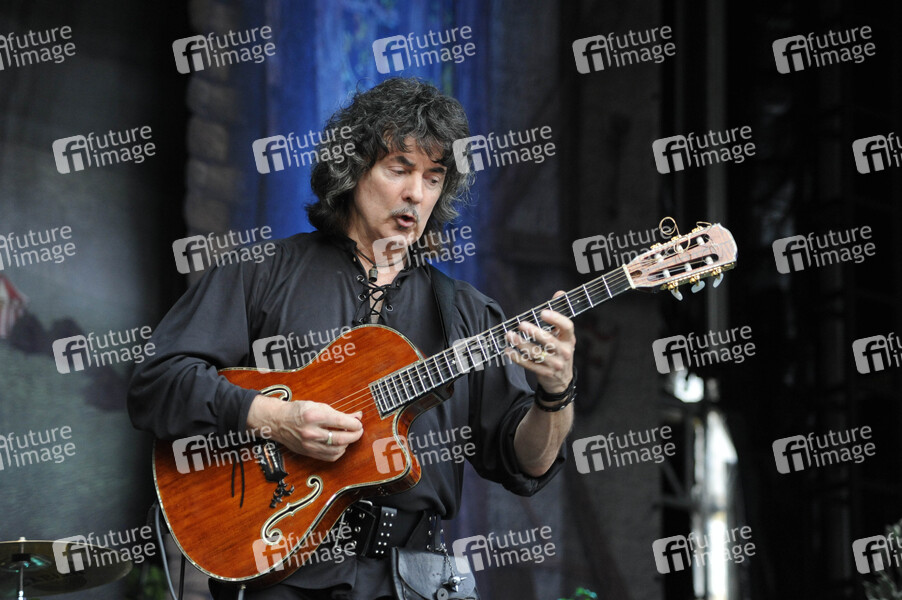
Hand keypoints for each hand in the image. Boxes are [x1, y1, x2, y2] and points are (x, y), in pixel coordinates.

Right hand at [247, 395, 362, 461]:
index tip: (358, 423)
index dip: (354, 424)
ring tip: (348, 437)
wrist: (278, 421)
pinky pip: (329, 457)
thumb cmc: (298, 411)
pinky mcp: (308, 452)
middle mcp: (311, 431)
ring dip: (347, 444)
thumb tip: (357, 416)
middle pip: (340, 438)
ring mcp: (309, 444)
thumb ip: (338, 412)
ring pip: (336, 450)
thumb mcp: (318, 406)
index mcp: (313, 415)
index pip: (340, 422)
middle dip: (354, 435)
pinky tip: (339, 445)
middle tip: (358, 431)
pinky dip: (338, 452)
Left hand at [504, 291, 575, 394]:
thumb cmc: (559, 350)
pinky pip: (529, 365)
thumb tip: (559, 293)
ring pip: (536, 353)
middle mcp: (564, 352)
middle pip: (549, 340)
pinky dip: (517, 358)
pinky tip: (508, 350)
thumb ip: (558, 315)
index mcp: (569, 339)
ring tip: (509, 335)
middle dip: (534, 332)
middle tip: (521, 324)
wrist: (561, 380)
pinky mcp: (544, 373)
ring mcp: (555, 364)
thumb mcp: (563, 335)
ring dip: (521, 344)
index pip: (567, 327)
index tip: (543, 312)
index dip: (556, 319)